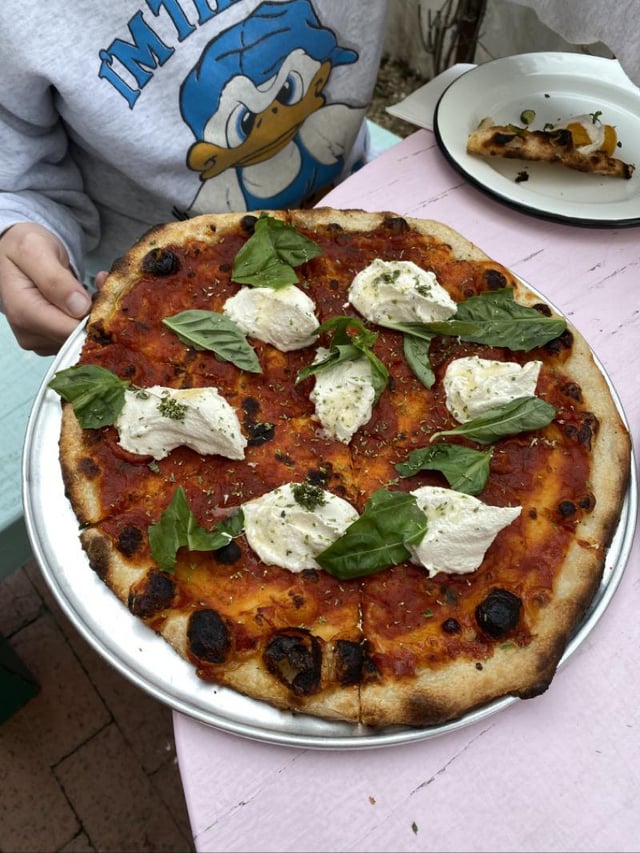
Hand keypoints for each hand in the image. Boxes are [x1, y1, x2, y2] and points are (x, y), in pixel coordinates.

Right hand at [0, 223, 92, 354]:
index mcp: (23, 313)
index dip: (91, 317)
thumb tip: (80, 308)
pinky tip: (87, 301)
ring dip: (93, 316)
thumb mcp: (36, 252)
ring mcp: (39, 341)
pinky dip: (87, 321)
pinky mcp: (50, 342)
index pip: (68, 331)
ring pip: (79, 339)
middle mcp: (29, 334)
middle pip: (76, 337)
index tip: (103, 293)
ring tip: (92, 289)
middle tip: (101, 286)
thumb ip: (55, 279)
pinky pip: (76, 338)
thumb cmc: (25, 249)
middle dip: (94, 314)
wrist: (18, 255)